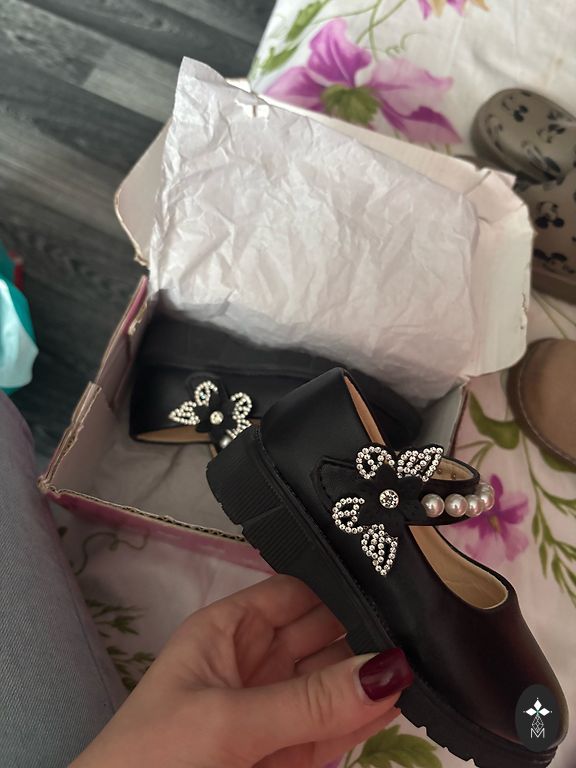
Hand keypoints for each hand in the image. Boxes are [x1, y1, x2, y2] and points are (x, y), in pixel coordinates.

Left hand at [72, 575, 412, 767]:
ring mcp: (274, 710)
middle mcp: (256, 662)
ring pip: (332, 683)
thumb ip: (310, 701)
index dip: (338, 585)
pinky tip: (398, 702)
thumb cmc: (157, 759)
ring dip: (369, 677)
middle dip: (365, 631)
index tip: (394, 583)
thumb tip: (390, 669)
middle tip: (423, 625)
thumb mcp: (228, 722)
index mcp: (227, 631)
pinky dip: (362, 719)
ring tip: (425, 659)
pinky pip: (332, 728)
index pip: (294, 593)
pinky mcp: (288, 756)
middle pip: (322, 634)